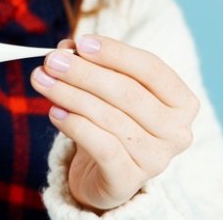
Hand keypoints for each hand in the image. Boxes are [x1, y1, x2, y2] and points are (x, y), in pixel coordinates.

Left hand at [30, 34, 199, 211]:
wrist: (102, 172)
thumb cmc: (111, 119)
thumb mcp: (105, 88)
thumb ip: (91, 65)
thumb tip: (66, 48)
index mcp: (181, 102)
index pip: (151, 68)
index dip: (115, 53)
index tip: (81, 42)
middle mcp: (177, 131)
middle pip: (127, 92)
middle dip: (84, 73)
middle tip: (51, 61)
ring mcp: (156, 159)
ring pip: (109, 118)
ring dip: (70, 95)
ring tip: (42, 80)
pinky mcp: (129, 180)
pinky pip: (101, 147)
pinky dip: (75, 125)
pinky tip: (54, 111)